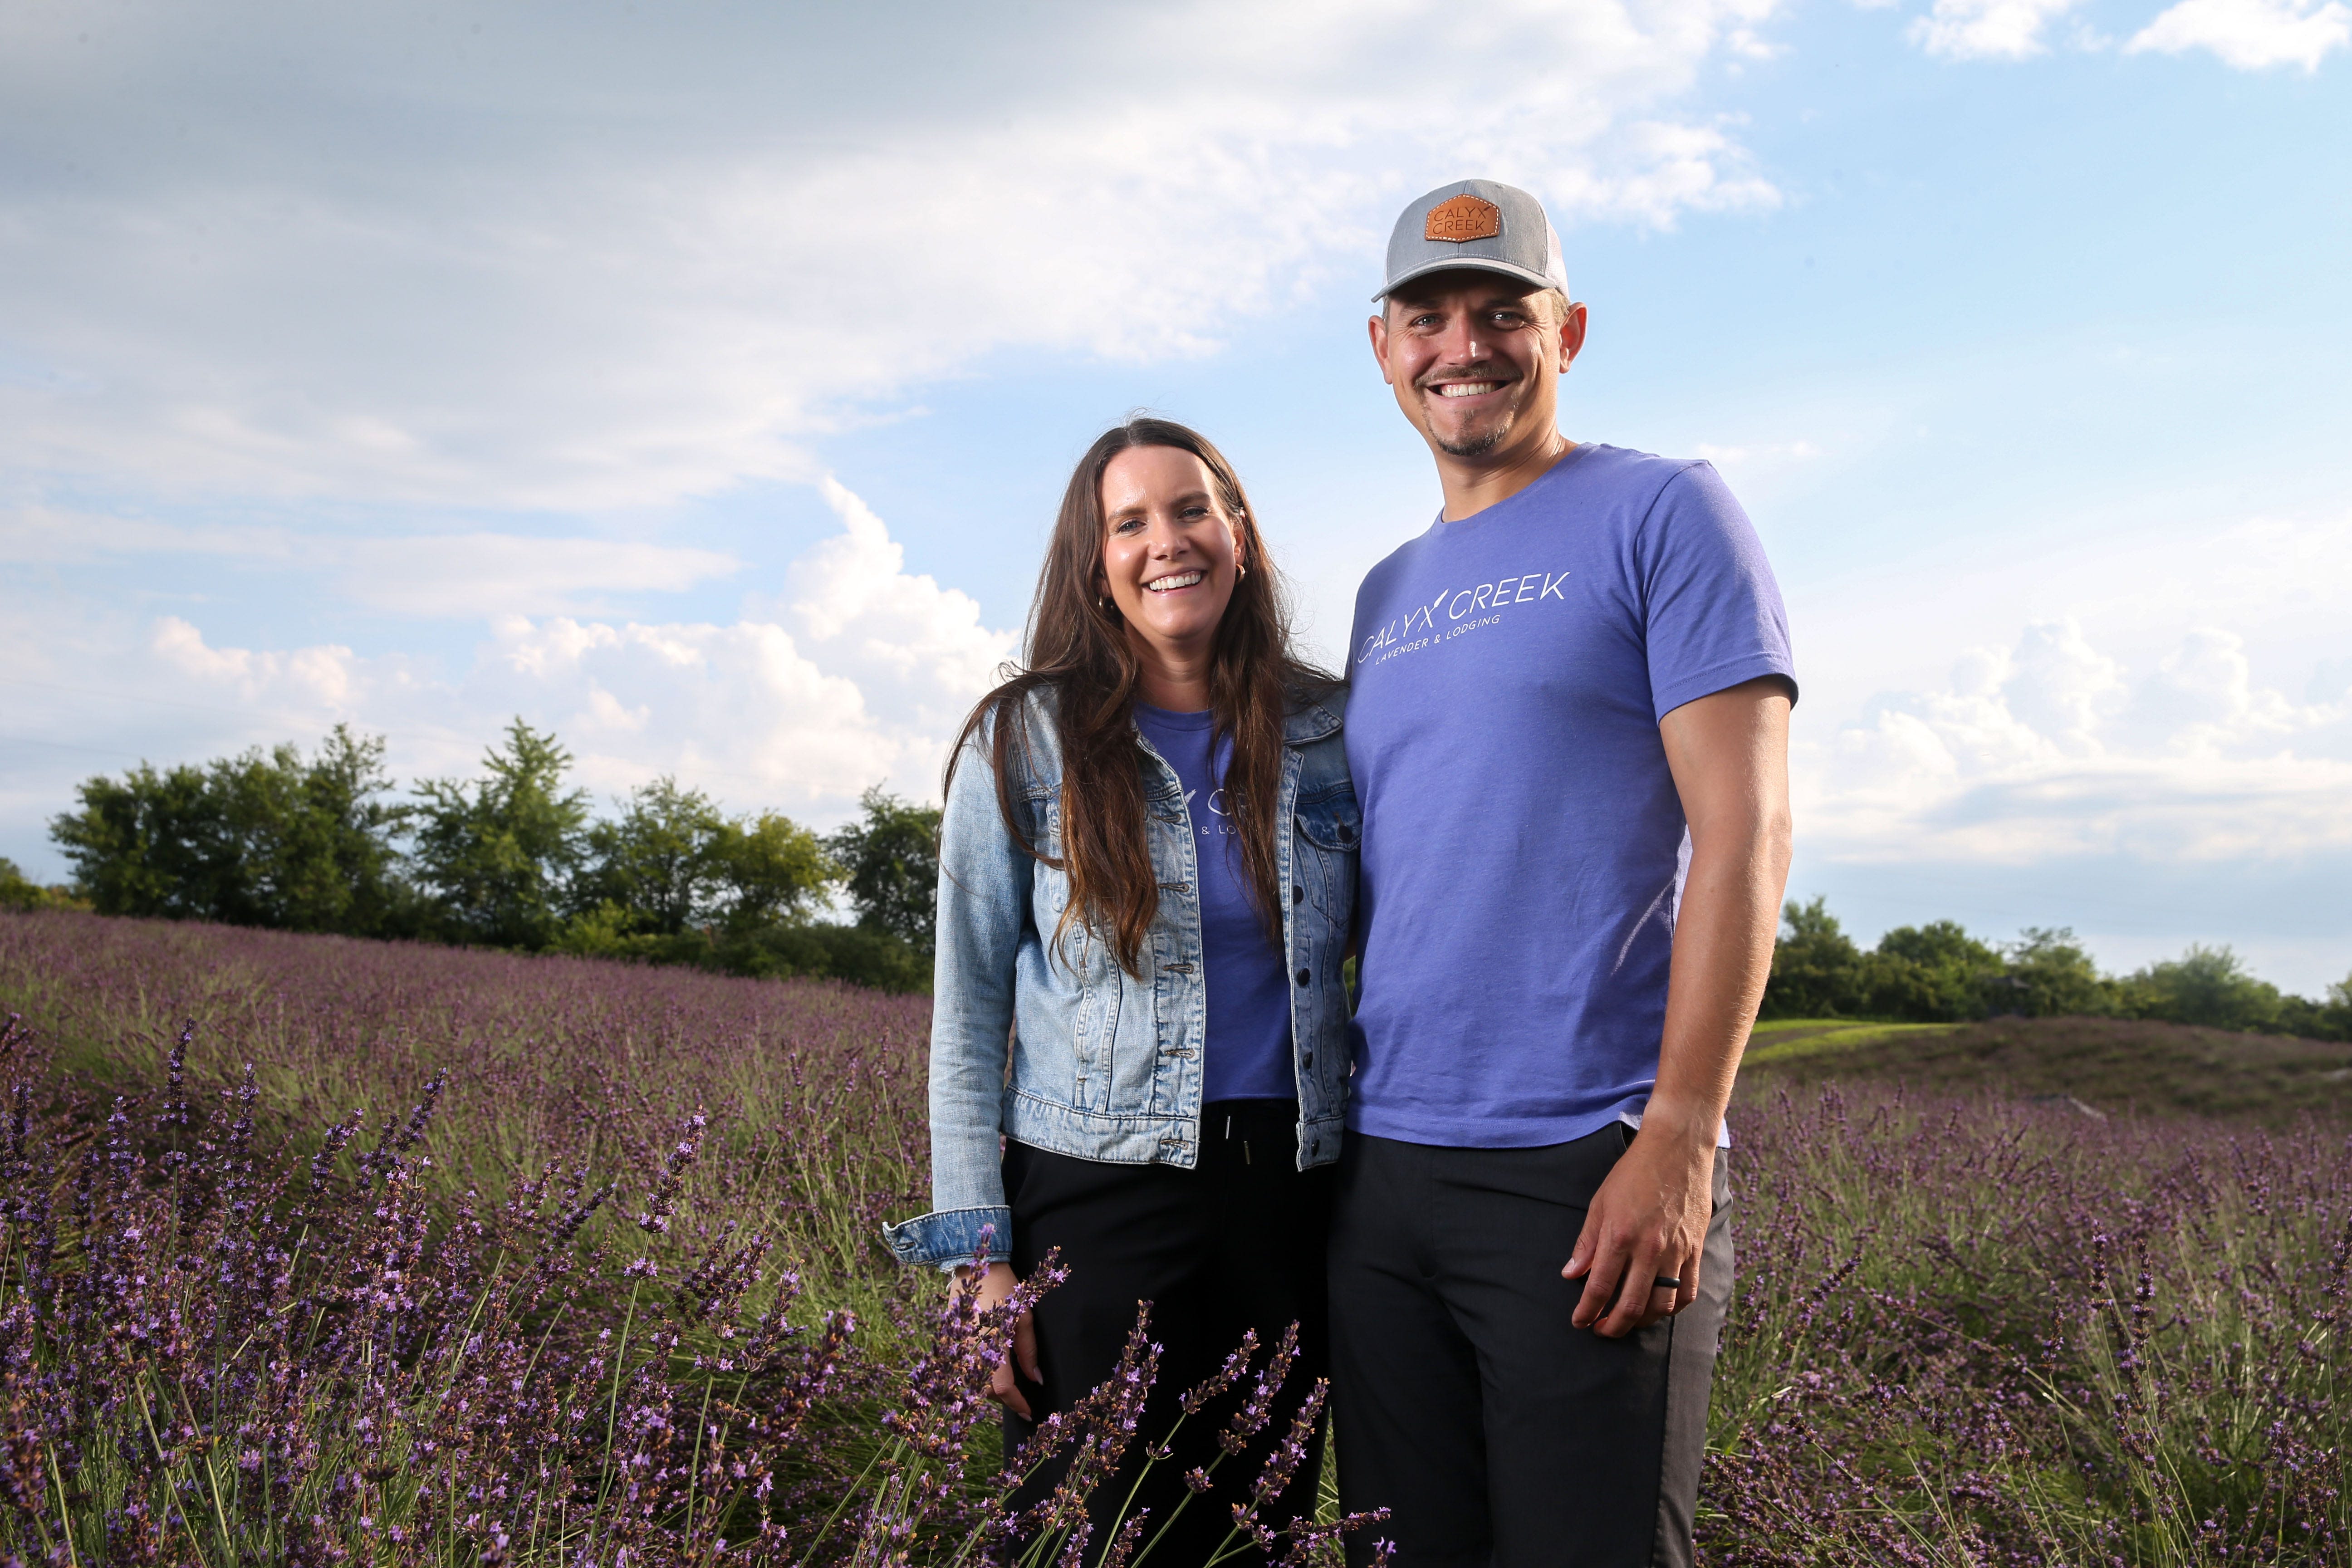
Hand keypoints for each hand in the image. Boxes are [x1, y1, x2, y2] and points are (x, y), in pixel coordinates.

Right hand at [957, 1260, 1041, 1417]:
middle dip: (1004, 1398)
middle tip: (1020, 1399)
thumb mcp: (1025, 1317)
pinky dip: (975, 1378)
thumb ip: (1028, 1352)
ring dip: (989, 1390)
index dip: (1017, 1403)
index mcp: (992, 1345)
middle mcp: (970, 1351)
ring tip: (1007, 1388)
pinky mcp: (950, 1344)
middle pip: (985, 1391)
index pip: (1003, 1388)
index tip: (1029, 1412)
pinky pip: (962, 1371)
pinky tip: (988, 1374)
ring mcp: (957, 1348)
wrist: (975, 1267)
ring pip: (972, 1384)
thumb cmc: (1007, 1289)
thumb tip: (1036, 1380)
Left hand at [1560, 1125, 1713, 1337]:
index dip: (1587, 1311)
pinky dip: (1673, 1308)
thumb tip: (1571, 1275)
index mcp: (1619, 1236)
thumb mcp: (1599, 1203)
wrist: (1676, 1150)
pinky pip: (1687, 1292)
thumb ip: (1586, 1243)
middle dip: (1613, 1326)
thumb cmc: (1633, 1174)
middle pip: (1631, 1305)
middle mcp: (1649, 1249)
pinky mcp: (1695, 1250)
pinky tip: (1660, 1309)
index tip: (1579, 1322)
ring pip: (1661, 1305)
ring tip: (1627, 1321)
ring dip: (1642, 1321)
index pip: (1599, 1287)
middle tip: (1601, 1330)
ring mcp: (1676, 1252)